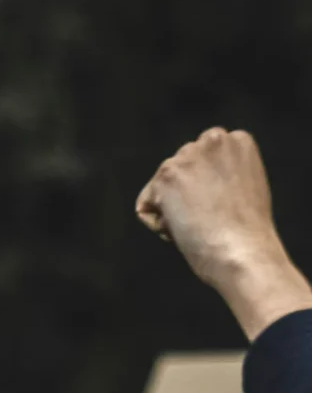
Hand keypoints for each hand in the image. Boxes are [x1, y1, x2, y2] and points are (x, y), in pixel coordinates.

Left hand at [135, 127, 281, 287]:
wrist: (242, 252)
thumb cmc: (247, 234)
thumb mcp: (244, 188)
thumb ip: (221, 174)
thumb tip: (194, 182)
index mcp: (236, 141)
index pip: (200, 159)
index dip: (204, 189)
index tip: (219, 208)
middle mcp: (213, 140)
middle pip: (177, 170)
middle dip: (183, 194)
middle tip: (207, 219)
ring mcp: (187, 157)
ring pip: (160, 188)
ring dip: (171, 210)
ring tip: (198, 225)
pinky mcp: (166, 177)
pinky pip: (145, 206)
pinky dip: (158, 225)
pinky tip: (182, 230)